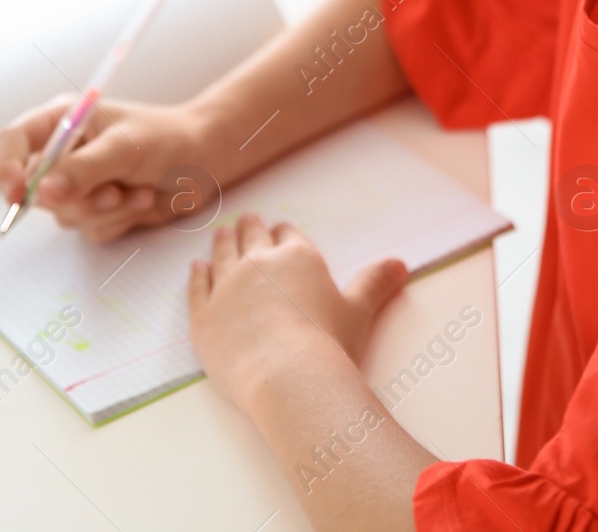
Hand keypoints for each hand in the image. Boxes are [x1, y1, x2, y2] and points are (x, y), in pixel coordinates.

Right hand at [0, 94, 213, 242]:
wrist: (205, 162)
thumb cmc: (167, 139)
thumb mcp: (125, 147)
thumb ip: (84, 169)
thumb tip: (44, 192)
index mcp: (63, 120)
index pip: (13, 140)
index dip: (6, 167)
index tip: (16, 194)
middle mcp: (64, 153)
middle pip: (37, 189)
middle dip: (78, 198)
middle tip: (113, 190)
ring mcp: (79, 184)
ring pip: (66, 216)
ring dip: (106, 210)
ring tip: (138, 190)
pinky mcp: (97, 210)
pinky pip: (90, 230)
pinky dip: (118, 221)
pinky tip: (142, 200)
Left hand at [188, 214, 406, 416]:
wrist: (286, 377)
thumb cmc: (328, 344)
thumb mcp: (358, 311)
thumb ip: (375, 283)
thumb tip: (400, 263)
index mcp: (297, 258)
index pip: (289, 237)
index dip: (285, 234)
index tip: (280, 229)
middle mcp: (258, 263)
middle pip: (252, 238)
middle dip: (251, 228)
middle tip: (246, 219)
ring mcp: (226, 287)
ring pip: (221, 255)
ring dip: (222, 243)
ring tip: (221, 234)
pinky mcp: (203, 315)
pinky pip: (197, 288)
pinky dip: (196, 276)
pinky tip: (196, 268)